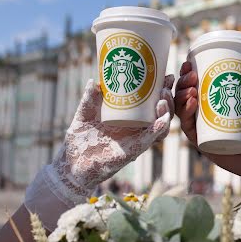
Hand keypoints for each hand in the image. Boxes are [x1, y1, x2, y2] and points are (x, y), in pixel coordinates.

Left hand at [25, 76, 173, 224]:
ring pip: (161, 125)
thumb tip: (95, 81)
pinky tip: (163, 118)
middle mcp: (136, 129)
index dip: (160, 90)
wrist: (72, 165)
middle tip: (166, 84)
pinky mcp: (134, 151)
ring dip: (167, 111)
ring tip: (164, 98)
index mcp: (128, 119)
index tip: (165, 75)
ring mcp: (137, 140)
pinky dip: (159, 128)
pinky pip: (151, 139)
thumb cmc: (79, 142)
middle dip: (168, 97)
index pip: (150, 103)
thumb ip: (89, 99)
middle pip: (161, 113)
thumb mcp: (84, 114)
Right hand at [175, 62, 240, 197]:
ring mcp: (204, 128)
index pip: (199, 81)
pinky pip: (189, 128)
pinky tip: (192, 104)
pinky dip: (185, 115)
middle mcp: (208, 112)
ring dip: (181, 96)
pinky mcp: (203, 144)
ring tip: (192, 90)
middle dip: (183, 82)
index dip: (190, 71)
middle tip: (192, 75)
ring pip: (183, 109)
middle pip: (186, 94)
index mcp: (220, 98)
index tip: (190, 61)